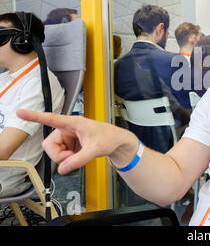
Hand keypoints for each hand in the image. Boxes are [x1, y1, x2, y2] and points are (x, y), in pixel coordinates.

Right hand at [16, 109, 137, 174]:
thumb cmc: (109, 138)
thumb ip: (78, 160)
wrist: (117, 142)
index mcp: (73, 123)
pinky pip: (61, 155)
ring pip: (54, 152)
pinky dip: (68, 159)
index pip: (50, 119)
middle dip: (58, 155)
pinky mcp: (69, 144)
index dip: (34, 116)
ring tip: (78, 155)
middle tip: (72, 158)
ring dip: (64, 158)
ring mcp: (68, 137)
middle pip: (49, 145)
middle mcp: (67, 128)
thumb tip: (62, 169)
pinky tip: (79, 155)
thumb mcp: (95, 150)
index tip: (20, 112)